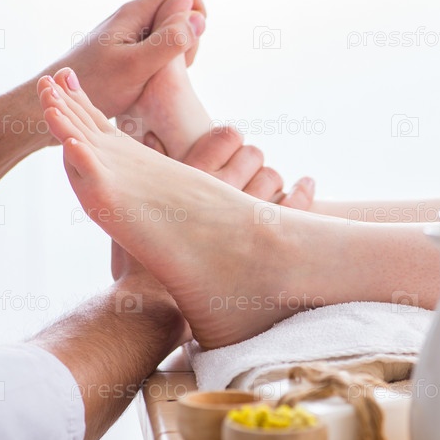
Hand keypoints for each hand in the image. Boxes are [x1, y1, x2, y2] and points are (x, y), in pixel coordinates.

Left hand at [38, 0, 205, 117]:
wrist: (54, 102)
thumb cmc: (93, 87)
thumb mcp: (137, 67)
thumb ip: (169, 41)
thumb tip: (197, 18)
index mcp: (136, 12)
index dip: (196, 13)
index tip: (189, 44)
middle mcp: (133, 18)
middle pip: (179, 10)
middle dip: (189, 36)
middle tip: (177, 68)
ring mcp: (129, 35)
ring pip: (170, 31)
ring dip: (178, 53)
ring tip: (162, 78)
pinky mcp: (125, 52)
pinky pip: (157, 48)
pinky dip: (164, 65)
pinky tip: (152, 84)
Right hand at [111, 126, 314, 282]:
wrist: (154, 307)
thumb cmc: (139, 259)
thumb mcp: (133, 207)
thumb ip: (148, 168)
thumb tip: (148, 131)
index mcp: (193, 176)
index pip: (226, 137)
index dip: (231, 139)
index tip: (230, 148)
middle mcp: (224, 191)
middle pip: (253, 156)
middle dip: (253, 161)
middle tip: (247, 172)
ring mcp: (248, 216)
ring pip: (274, 178)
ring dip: (272, 179)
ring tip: (266, 189)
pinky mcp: (269, 241)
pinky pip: (298, 206)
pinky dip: (303, 192)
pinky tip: (306, 185)